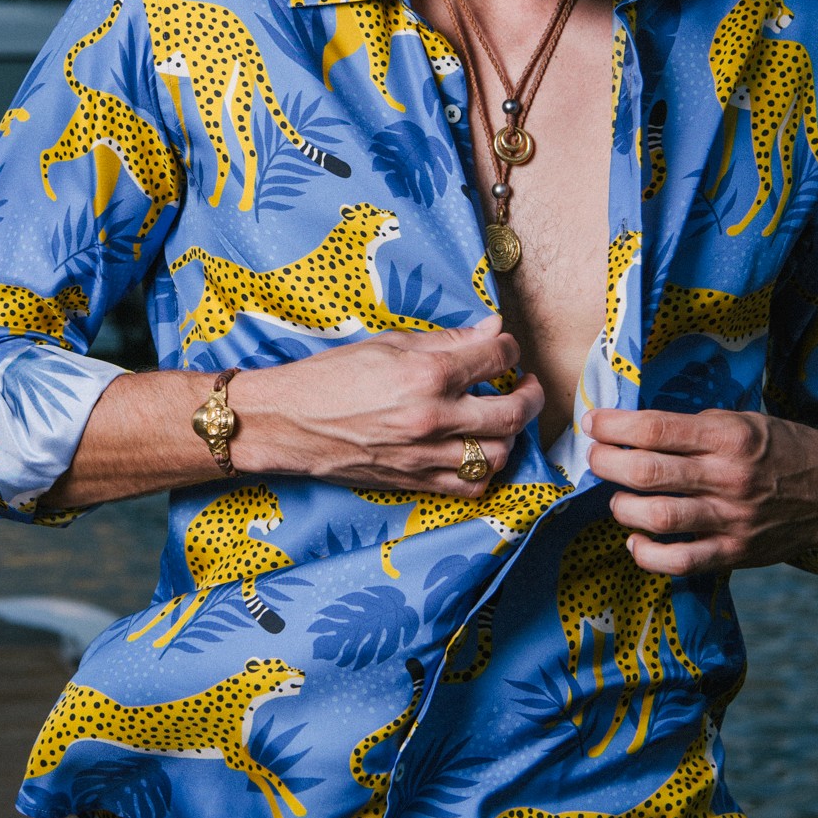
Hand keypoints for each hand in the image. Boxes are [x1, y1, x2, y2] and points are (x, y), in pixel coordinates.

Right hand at [232, 315, 544, 494]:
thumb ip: (447, 340)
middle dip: (531, 394)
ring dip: (510, 436)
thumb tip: (491, 331)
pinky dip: (484, 470)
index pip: (496, 357)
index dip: (508, 348)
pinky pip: (469, 485)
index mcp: (427, 373)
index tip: (504, 348)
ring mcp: (425, 455)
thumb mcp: (387, 343)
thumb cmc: (330, 376)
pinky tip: (478, 451)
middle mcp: (433, 417)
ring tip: (502, 419)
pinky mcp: (415, 481)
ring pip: (499, 454)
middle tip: (525, 385)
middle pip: (513, 412)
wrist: (287, 421)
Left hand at [583, 407, 817, 574]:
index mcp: (728, 437)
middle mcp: (727, 477)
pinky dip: (646, 554)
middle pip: (646, 472)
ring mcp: (731, 519)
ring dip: (620, 507)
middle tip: (595, 458)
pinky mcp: (734, 554)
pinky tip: (635, 541)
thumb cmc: (781, 450)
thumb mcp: (744, 422)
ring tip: (616, 498)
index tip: (592, 422)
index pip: (655, 429)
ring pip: (655, 517)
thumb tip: (634, 428)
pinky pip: (679, 562)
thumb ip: (694, 427)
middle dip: (605, 464)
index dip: (613, 426)